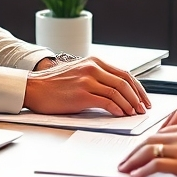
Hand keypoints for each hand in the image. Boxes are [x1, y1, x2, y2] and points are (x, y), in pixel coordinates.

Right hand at [24, 57, 151, 115]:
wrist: (32, 88)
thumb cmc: (54, 84)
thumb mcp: (79, 74)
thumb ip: (97, 78)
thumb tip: (118, 93)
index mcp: (94, 62)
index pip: (124, 73)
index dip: (138, 87)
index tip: (143, 98)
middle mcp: (93, 68)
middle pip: (125, 82)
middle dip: (138, 97)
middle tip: (143, 108)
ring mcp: (87, 80)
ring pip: (118, 92)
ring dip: (130, 104)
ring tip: (134, 114)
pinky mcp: (81, 94)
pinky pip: (107, 102)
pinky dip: (118, 109)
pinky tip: (121, 115)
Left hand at [118, 123, 176, 176]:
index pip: (159, 133)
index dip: (145, 143)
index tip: (137, 151)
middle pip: (149, 140)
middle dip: (133, 151)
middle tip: (125, 161)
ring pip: (149, 150)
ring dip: (133, 160)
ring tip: (125, 169)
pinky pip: (156, 165)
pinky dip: (142, 170)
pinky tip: (137, 175)